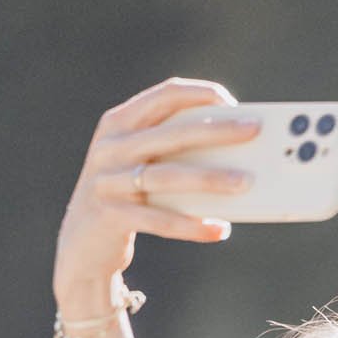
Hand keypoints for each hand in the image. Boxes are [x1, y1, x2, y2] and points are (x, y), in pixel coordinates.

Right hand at [52, 77, 259, 315]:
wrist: (83, 243)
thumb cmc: (127, 197)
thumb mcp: (141, 164)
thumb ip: (172, 151)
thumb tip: (235, 153)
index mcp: (118, 123)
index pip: (162, 95)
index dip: (199, 94)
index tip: (232, 103)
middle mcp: (110, 147)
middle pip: (171, 133)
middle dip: (216, 130)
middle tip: (254, 130)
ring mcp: (107, 181)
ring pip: (167, 176)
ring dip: (210, 178)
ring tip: (245, 183)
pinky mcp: (110, 216)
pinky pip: (159, 220)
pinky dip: (192, 226)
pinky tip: (219, 229)